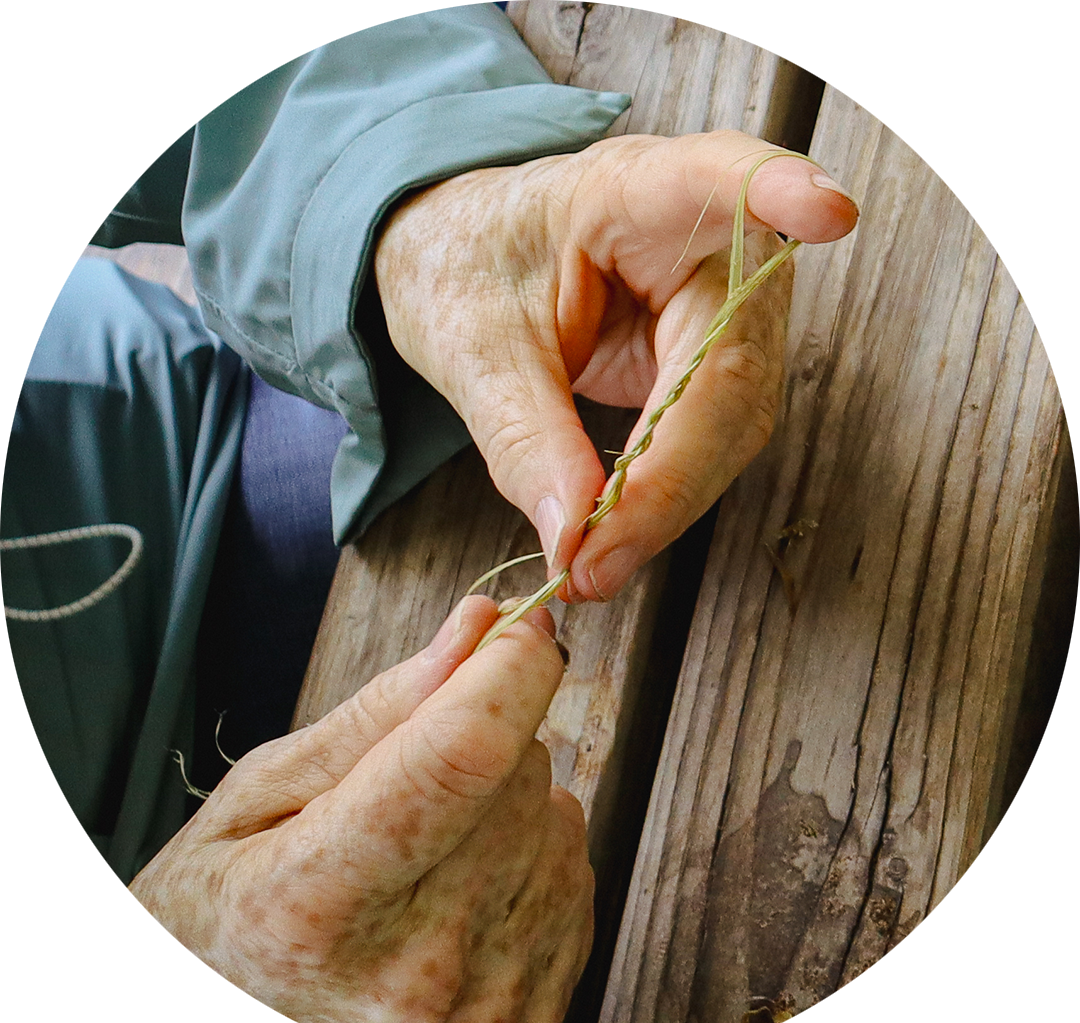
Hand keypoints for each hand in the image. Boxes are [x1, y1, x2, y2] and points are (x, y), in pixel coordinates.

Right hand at [129, 597, 589, 1022]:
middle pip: (519, 778)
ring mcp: (473, 1011)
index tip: (521, 628)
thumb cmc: (236, 909)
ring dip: (511, 800)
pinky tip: (464, 881)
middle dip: (489, 733)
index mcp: (315, 900)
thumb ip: (380, 709)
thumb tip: (479, 627)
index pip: (463, 756)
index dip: (511, 670)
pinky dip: (532, 855)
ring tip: (428, 841)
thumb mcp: (262, 791)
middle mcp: (407, 971)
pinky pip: (575, 878)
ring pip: (559, 821)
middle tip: (415, 769)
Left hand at [375, 130, 857, 600]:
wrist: (465, 267)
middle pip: (728, 363)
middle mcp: (701, 241)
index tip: (828, 209)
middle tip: (594, 561)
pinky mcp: (715, 360)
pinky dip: (665, 497)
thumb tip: (573, 535)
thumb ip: (524, 436)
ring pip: (733, 419)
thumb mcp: (474, 348)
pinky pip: (712, 440)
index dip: (775, 192)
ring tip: (593, 563)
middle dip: (667, 477)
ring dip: (668, 503)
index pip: (715, 180)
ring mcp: (721, 303)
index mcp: (630, 192)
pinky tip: (618, 535)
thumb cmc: (469, 270)